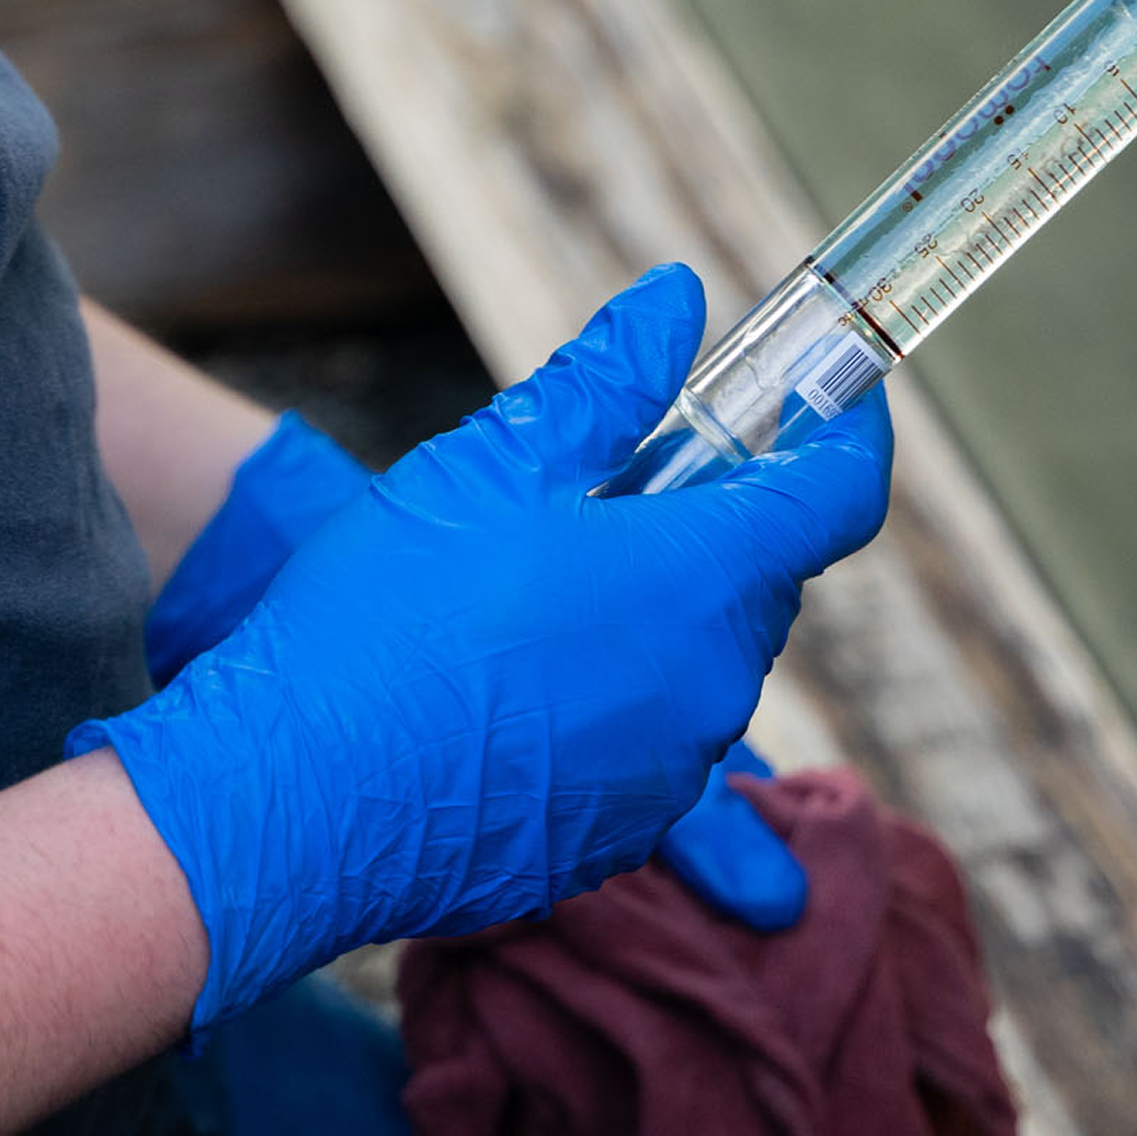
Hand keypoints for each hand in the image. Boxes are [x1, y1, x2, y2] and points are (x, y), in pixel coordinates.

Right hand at [75, 266, 891, 1032]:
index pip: (835, 497)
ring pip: (700, 663)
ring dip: (656, 617)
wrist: (287, 792)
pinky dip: (612, 700)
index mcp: (699, 576)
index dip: (848, 437)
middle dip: (717, 524)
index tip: (836, 401)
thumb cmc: (384, 612)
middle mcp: (710, 682)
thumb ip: (606, 379)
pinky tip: (511, 680)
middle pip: (760, 580)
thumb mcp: (491, 462)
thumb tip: (676, 300)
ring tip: (537, 589)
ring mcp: (668, 770)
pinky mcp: (616, 834)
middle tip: (623, 488)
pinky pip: (649, 744)